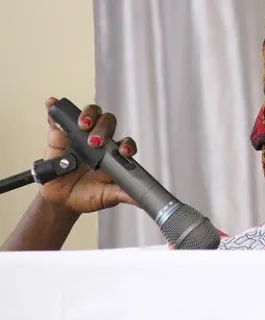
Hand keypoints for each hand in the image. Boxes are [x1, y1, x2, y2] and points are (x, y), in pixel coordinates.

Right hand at [39, 97, 136, 214]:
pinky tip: (53, 104)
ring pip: (91, 114)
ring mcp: (81, 135)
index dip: (127, 144)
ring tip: (83, 125)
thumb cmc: (86, 195)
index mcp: (114, 154)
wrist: (62, 200)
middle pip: (108, 123)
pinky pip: (59, 117)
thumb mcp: (105, 196)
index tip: (124, 151)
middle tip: (95, 142)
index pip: (126, 142)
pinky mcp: (60, 133)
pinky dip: (55, 108)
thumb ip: (121, 194)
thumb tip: (142, 198)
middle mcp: (101, 141)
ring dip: (88, 115)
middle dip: (104, 128)